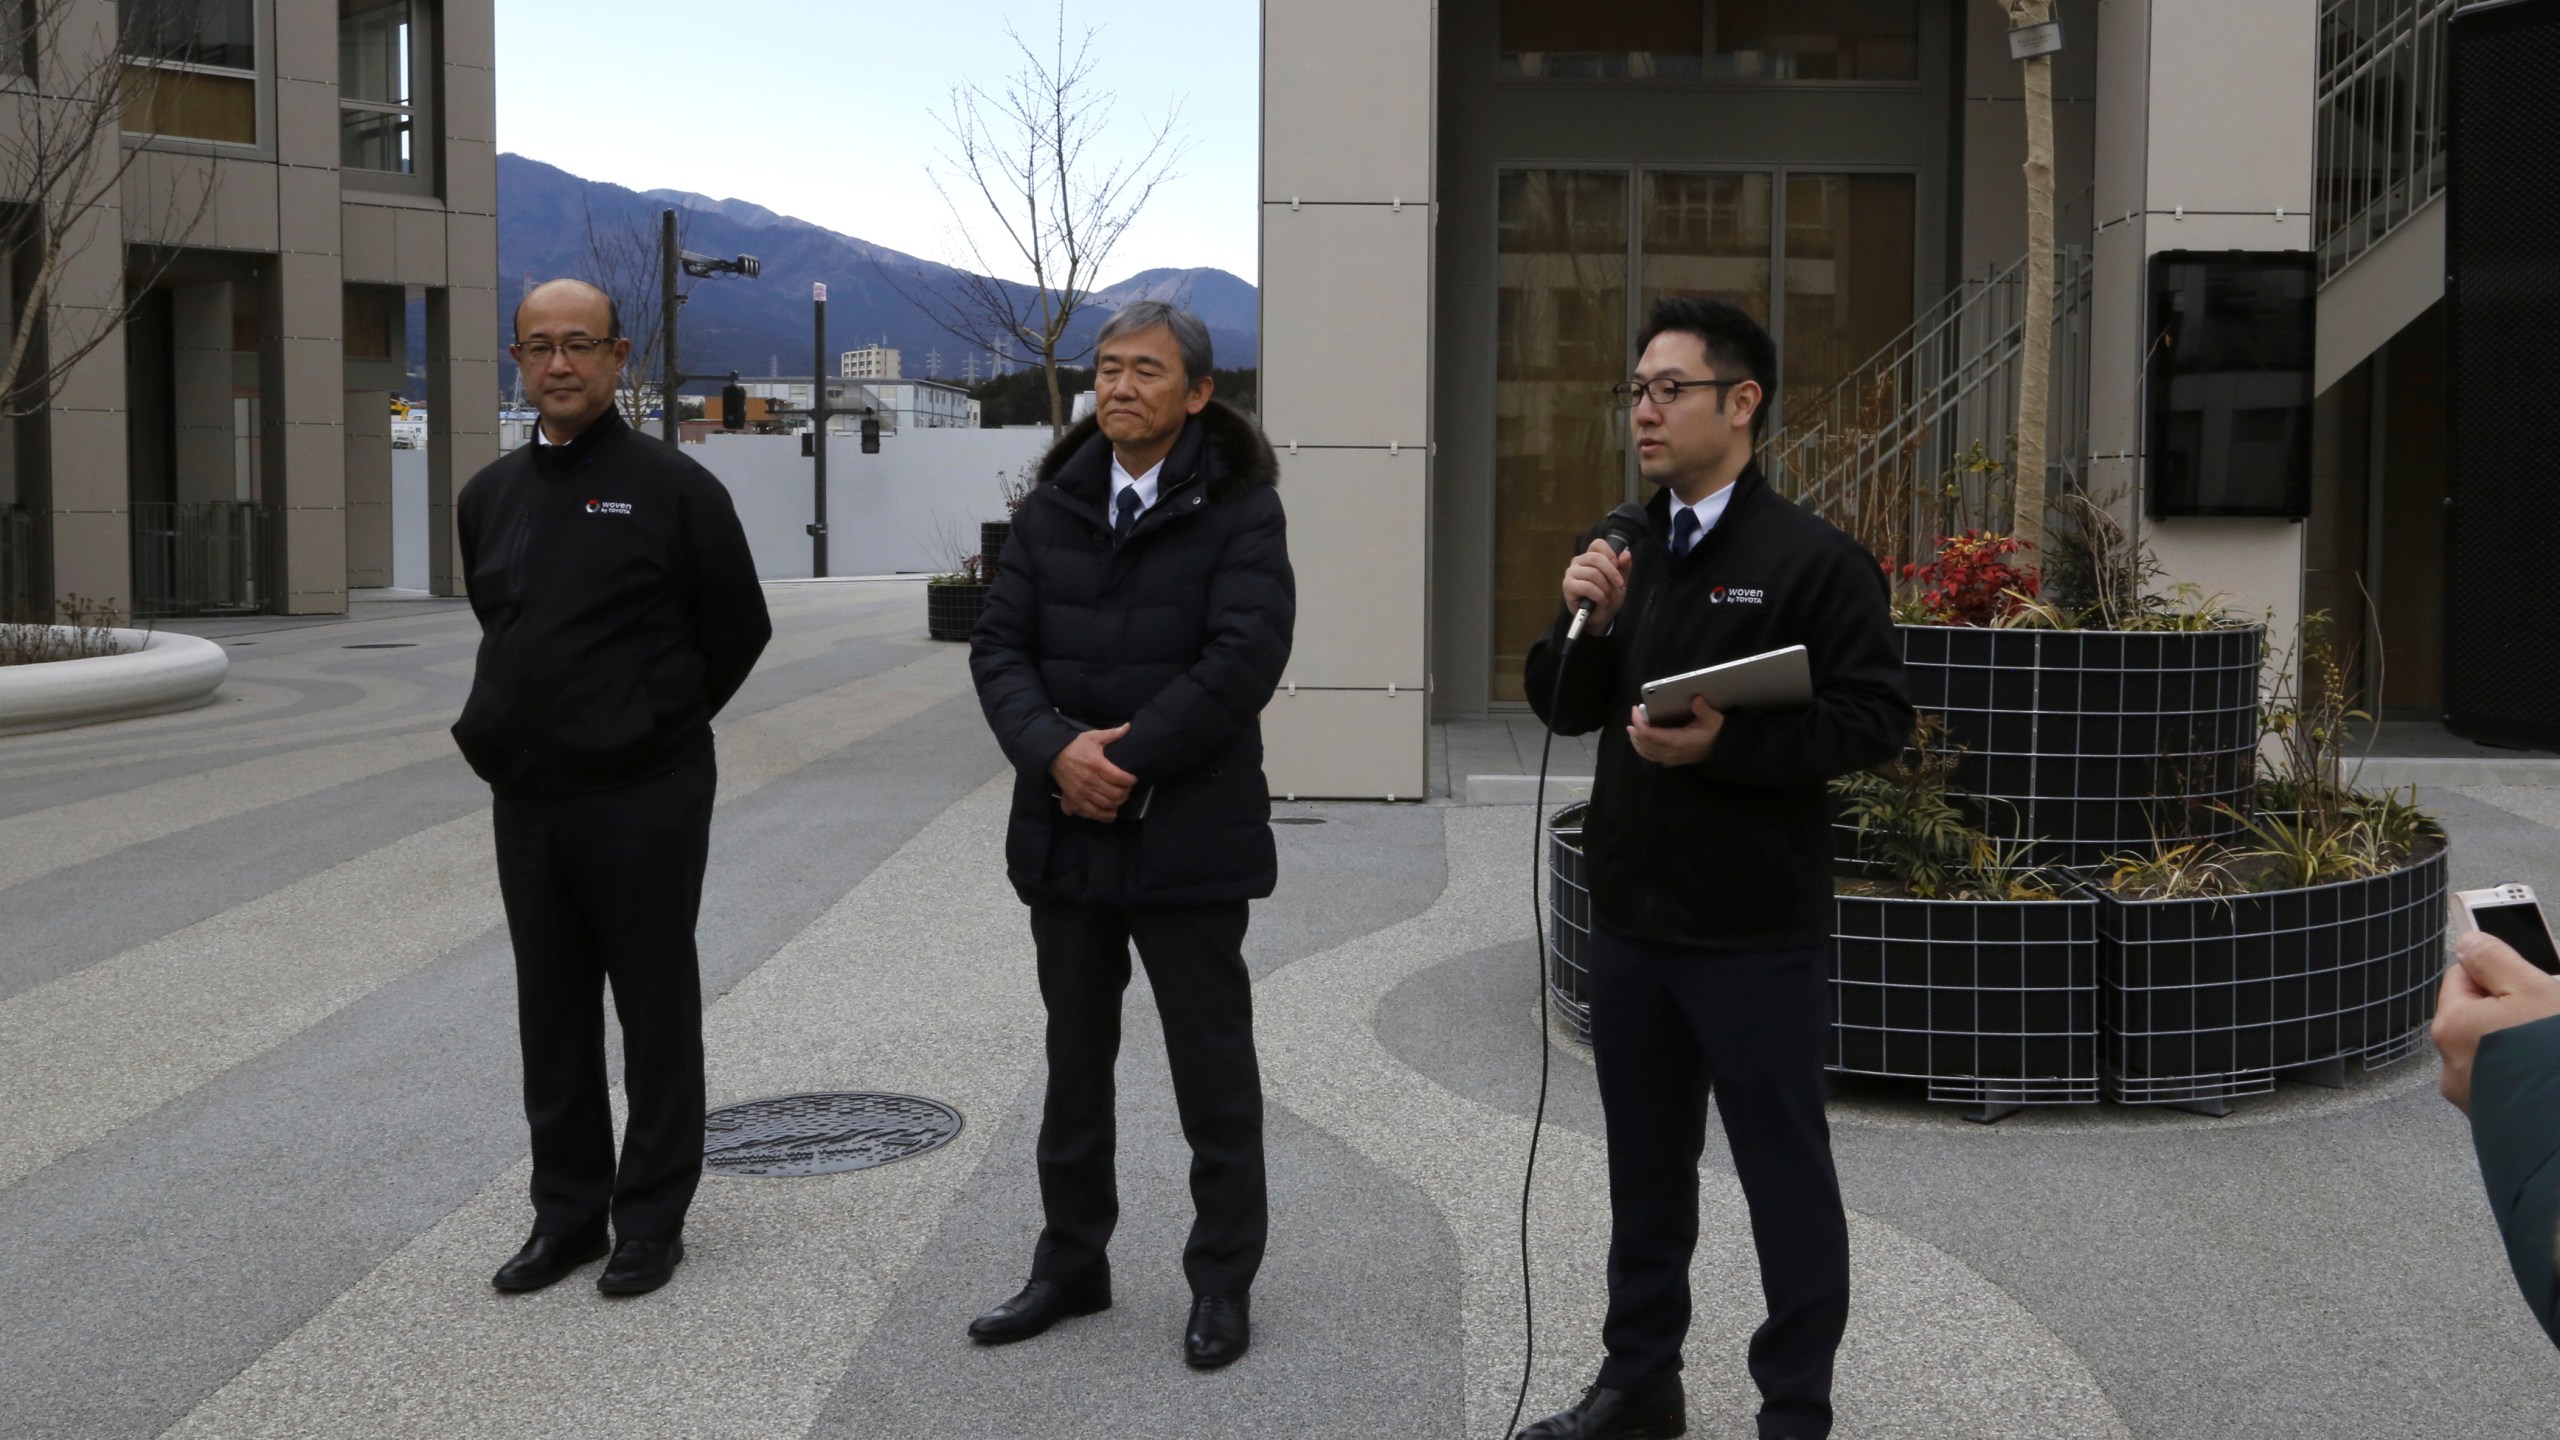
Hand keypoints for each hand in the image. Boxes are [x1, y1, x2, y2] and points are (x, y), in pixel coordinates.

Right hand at [1050, 723, 1135, 821]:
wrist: (1054, 755)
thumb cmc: (1076, 746)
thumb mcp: (1093, 737)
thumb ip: (1112, 734)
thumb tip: (1128, 726)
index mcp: (1096, 764)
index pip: (1119, 777)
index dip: (1130, 781)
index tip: (1133, 779)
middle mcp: (1089, 780)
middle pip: (1114, 794)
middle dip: (1125, 793)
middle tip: (1127, 789)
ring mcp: (1081, 792)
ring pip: (1105, 805)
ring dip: (1117, 804)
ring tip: (1121, 799)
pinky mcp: (1075, 800)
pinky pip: (1091, 813)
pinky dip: (1103, 816)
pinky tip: (1111, 813)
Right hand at [1561, 540, 1634, 633]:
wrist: (1601, 617)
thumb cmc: (1608, 597)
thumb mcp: (1621, 581)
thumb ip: (1624, 567)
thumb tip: (1626, 554)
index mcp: (1590, 556)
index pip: (1598, 544)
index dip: (1610, 553)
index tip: (1617, 565)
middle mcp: (1578, 561)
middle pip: (1596, 558)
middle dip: (1611, 572)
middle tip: (1619, 584)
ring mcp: (1571, 573)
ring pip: (1593, 573)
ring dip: (1605, 587)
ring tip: (1607, 596)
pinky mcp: (1568, 586)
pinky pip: (1587, 586)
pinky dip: (1598, 595)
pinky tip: (1601, 601)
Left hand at [1627, 694, 1722, 766]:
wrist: (1722, 751)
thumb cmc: (1716, 733)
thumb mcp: (1713, 719)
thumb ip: (1703, 709)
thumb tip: (1696, 698)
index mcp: (1677, 741)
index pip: (1649, 734)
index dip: (1639, 721)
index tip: (1636, 709)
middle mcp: (1670, 752)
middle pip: (1644, 742)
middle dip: (1636, 728)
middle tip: (1634, 714)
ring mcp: (1669, 758)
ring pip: (1645, 751)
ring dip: (1637, 739)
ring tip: (1632, 728)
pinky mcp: (1671, 761)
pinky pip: (1651, 756)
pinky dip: (1642, 748)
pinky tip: (1640, 741)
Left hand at [2431, 931, 2559, 1112]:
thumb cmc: (2553, 1061)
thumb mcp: (2533, 990)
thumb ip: (2496, 960)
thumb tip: (2469, 942)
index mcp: (2452, 1026)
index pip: (2461, 977)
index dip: (2497, 969)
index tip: (2526, 971)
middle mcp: (2452, 1064)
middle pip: (2483, 1015)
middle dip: (2518, 1007)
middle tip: (2551, 1006)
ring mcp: (2474, 1096)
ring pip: (2499, 1049)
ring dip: (2526, 1039)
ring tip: (2555, 1041)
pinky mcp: (2498, 1118)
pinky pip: (2510, 1078)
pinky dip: (2530, 1069)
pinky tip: (2551, 1069)